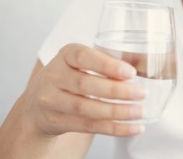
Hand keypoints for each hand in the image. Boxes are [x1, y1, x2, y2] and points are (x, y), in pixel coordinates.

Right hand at [21, 44, 145, 137]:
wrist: (38, 102)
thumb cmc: (73, 75)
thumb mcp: (85, 62)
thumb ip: (110, 61)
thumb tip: (145, 62)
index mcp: (66, 54)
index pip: (84, 57)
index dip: (108, 65)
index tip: (131, 72)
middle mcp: (54, 75)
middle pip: (85, 84)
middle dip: (117, 91)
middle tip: (142, 93)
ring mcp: (51, 100)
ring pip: (86, 108)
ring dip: (117, 112)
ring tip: (141, 112)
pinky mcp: (56, 121)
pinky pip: (88, 127)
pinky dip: (114, 128)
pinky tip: (133, 127)